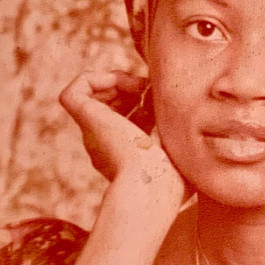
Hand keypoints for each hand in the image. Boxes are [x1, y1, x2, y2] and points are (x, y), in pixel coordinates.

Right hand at [59, 71, 178, 186]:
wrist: (151, 186)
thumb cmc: (174, 180)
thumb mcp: (182, 153)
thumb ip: (184, 138)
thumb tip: (189, 113)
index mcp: (124, 155)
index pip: (125, 119)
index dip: (141, 103)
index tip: (161, 102)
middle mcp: (103, 144)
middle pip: (110, 105)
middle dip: (129, 90)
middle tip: (151, 90)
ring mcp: (92, 132)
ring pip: (92, 96)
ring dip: (116, 81)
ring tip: (139, 85)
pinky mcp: (84, 119)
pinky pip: (75, 91)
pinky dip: (96, 77)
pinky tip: (121, 82)